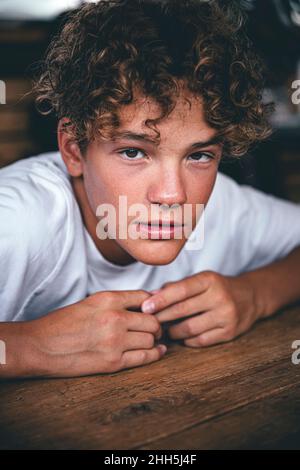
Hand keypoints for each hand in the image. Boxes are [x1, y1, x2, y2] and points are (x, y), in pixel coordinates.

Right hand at [27, 290, 165, 377]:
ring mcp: (115, 341)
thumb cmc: (61, 324)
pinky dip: (154, 354)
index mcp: (107, 299)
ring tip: (150, 340)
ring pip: (151, 339)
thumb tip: (144, 302)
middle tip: (155, 329)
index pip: (144, 297)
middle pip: (153, 320)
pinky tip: (157, 351)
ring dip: (153, 340)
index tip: (153, 311)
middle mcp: (115, 318)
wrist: (39, 347)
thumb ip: (115, 303)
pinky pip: (145, 357)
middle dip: (156, 325)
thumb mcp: (89, 303)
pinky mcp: (113, 362)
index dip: (153, 304)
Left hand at [142, 271, 260, 346]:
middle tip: (149, 322)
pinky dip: (186, 339)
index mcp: (209, 280)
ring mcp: (226, 316)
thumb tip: (150, 297)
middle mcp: (220, 297)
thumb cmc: (216, 288)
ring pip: (189, 329)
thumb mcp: (200, 280)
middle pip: (182, 310)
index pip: (181, 290)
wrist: (250, 297)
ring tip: (166, 329)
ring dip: (173, 331)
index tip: (145, 307)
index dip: (161, 299)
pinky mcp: (229, 333)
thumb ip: (176, 287)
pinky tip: (182, 335)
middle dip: (162, 317)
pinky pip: (199, 341)